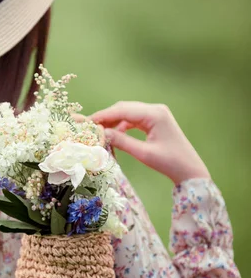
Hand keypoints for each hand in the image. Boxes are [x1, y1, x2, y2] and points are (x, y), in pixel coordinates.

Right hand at [91, 101, 210, 184]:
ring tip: (98, 131)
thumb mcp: (143, 153)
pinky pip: (134, 119)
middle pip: (124, 108)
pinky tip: (114, 133)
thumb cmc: (169, 163)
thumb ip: (121, 141)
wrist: (190, 170)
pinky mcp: (155, 121)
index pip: (122, 110)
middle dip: (106, 117)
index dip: (103, 116)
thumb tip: (101, 134)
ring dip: (113, 120)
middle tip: (88, 126)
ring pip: (128, 113)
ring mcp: (156, 114)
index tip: (86, 122)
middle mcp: (155, 109)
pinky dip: (122, 125)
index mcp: (154, 114)